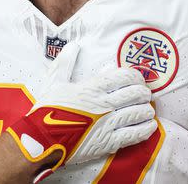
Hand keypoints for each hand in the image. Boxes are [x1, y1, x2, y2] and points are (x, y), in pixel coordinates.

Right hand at [7, 43, 156, 181]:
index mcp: (93, 87)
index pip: (125, 76)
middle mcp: (104, 104)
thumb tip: (73, 45)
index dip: (137, 76)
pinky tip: (150, 125)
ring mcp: (107, 124)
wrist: (38, 141)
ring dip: (147, 110)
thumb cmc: (46, 111)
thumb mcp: (54, 82)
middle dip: (144, 93)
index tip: (138, 80)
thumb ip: (66, 63)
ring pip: (139, 113)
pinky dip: (146, 129)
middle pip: (136, 93)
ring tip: (148, 110)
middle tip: (145, 95)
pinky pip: (134, 134)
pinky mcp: (108, 142)